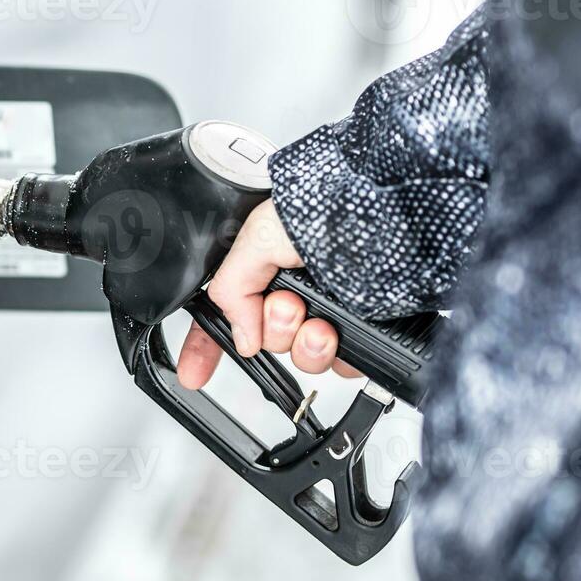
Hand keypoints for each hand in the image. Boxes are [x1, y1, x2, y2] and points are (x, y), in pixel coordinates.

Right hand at [176, 199, 359, 389]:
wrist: (386, 220)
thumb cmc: (323, 209)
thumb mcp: (255, 239)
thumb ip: (231, 290)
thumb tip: (242, 338)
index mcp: (265, 267)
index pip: (226, 314)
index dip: (206, 345)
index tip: (194, 371)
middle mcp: (296, 289)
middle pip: (266, 339)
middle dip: (275, 328)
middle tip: (290, 306)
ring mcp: (329, 309)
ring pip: (302, 355)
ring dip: (307, 346)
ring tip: (322, 325)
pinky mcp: (362, 326)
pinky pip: (341, 363)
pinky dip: (340, 356)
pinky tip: (342, 334)